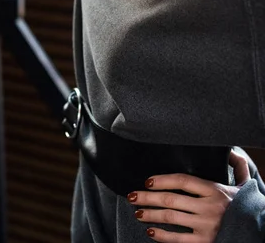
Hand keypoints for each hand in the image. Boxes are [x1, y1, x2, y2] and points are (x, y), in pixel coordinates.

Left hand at [127, 149, 250, 241]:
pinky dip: (162, 236)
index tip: (147, 181)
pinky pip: (178, 240)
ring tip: (137, 213)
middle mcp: (209, 207)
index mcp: (214, 190)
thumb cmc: (247, 207)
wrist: (260, 231)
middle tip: (132, 196)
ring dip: (150, 215)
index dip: (162, 179)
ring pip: (171, 218)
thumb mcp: (245, 185)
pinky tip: (151, 233)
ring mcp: (207, 227)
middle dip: (148, 197)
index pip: (182, 180)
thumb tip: (232, 150)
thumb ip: (238, 167)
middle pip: (171, 199)